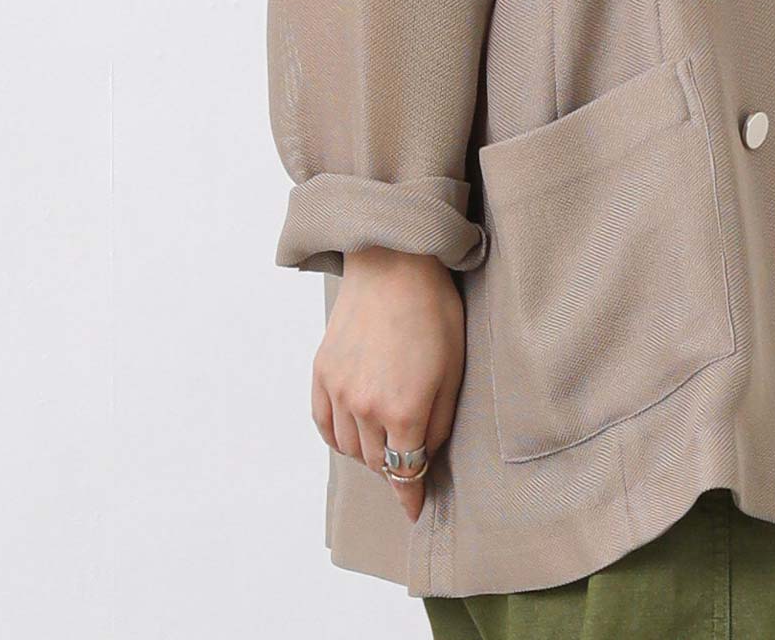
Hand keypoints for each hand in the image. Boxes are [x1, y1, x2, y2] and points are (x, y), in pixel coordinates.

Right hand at [311, 245, 467, 522]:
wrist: (393, 264)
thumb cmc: (433, 311)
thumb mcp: (453, 370)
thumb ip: (438, 423)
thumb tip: (425, 457)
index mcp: (404, 410)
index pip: (405, 472)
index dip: (410, 496)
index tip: (413, 511)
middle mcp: (365, 407)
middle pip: (377, 463)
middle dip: (395, 468)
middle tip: (408, 460)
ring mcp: (338, 390)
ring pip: (350, 448)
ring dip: (368, 453)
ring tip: (385, 440)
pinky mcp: (321, 372)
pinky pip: (323, 423)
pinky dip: (338, 436)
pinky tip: (352, 431)